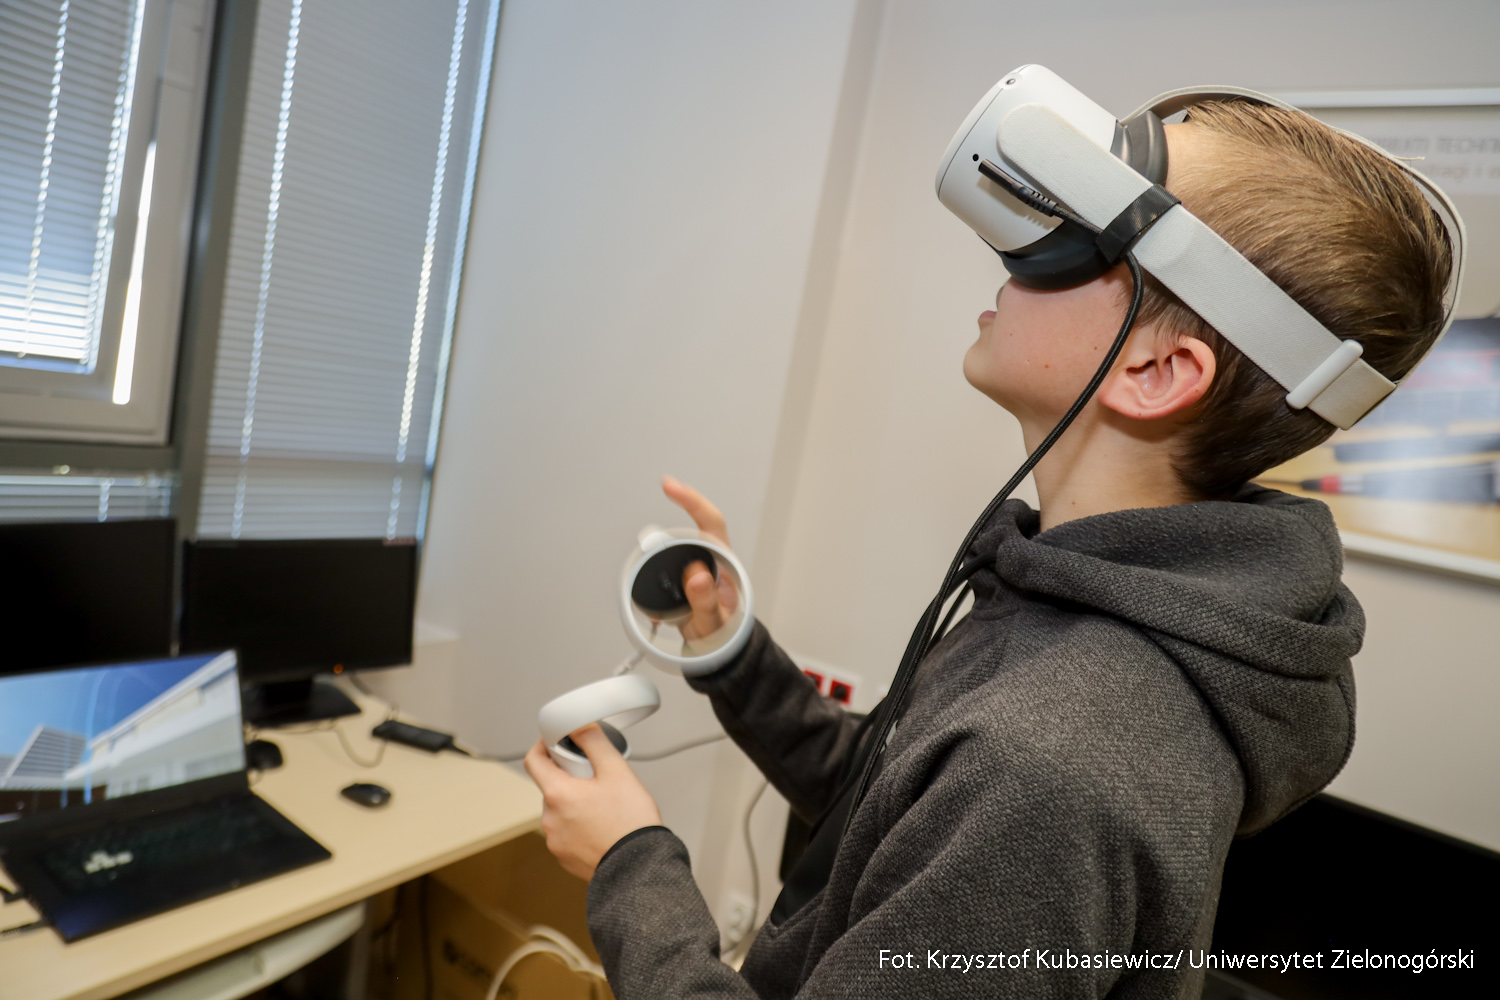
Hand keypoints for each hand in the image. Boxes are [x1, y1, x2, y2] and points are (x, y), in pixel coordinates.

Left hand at [523, 724, 663, 880]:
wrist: (639, 868)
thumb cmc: (630, 823)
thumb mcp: (617, 771)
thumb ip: (594, 743)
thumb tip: (580, 727)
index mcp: (558, 794)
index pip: (534, 760)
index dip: (545, 745)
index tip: (559, 742)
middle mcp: (550, 819)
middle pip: (552, 785)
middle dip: (572, 777)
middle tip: (600, 781)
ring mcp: (555, 841)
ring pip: (561, 809)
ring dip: (577, 803)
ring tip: (607, 808)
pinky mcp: (565, 857)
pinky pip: (567, 832)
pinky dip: (581, 825)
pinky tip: (604, 827)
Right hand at [661, 475, 738, 639]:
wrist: (717, 650)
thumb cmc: (722, 633)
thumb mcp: (714, 623)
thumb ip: (706, 601)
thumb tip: (697, 575)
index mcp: (723, 564)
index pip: (710, 521)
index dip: (691, 500)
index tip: (669, 487)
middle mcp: (710, 560)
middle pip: (688, 531)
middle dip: (666, 537)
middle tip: (650, 546)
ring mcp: (696, 568)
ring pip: (673, 549)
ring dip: (659, 560)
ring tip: (660, 589)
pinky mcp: (682, 577)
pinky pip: (665, 568)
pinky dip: (654, 580)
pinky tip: (659, 607)